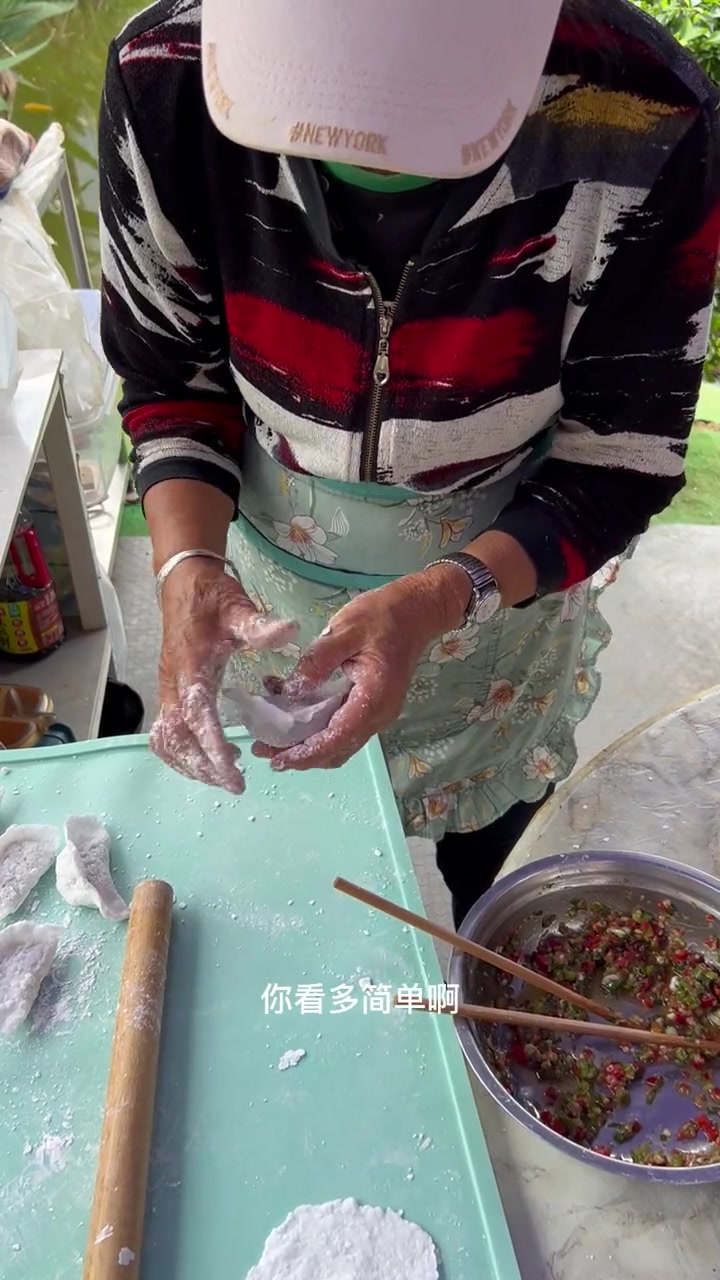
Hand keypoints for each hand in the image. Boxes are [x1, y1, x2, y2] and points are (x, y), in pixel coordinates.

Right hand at [149, 559, 297, 791]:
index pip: (198, 718)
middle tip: (235, 785)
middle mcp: (173, 686)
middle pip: (179, 740)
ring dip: (190, 764)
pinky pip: (164, 734)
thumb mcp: (238, 608)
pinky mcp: (167, 694)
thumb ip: (260, 625)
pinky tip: (205, 759)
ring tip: (223, 775)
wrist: (183, 584)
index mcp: (192, 670)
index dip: (213, 748)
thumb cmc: (213, 598)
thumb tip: (289, 631)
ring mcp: (166, 691)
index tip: (234, 773)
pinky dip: (179, 754)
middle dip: (204, 768)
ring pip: (168, 742)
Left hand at [252, 564, 469, 771]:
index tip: (274, 758)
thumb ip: (316, 662)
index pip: (335, 739)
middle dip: (300, 755)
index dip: (304, 754)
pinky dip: (317, 729)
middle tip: (263, 749)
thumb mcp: (344, 631)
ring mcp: (377, 713)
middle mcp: (378, 715)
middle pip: (336, 750)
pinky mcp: (371, 706)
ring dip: (307, 745)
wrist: (417, 611)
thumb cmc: (383, 616)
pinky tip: (293, 714)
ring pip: (339, 743)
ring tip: (273, 737)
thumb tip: (289, 692)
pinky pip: (342, 727)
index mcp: (373, 699)